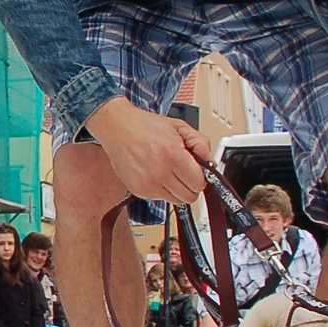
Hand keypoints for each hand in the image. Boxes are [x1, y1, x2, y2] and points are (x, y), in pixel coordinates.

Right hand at [85, 98, 210, 203]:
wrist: (117, 127)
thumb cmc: (146, 126)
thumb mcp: (179, 127)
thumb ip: (200, 143)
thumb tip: (210, 161)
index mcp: (172, 155)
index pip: (198, 184)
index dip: (200, 177)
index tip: (196, 171)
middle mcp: (159, 173)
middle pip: (189, 197)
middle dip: (190, 185)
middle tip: (184, 172)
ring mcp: (147, 184)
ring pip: (175, 201)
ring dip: (176, 189)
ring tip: (169, 172)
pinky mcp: (137, 190)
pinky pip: (159, 198)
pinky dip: (161, 189)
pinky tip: (155, 173)